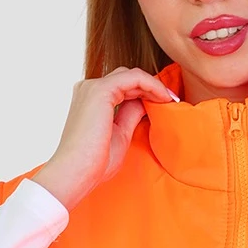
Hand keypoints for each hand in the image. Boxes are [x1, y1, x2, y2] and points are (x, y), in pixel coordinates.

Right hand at [33, 67, 177, 210]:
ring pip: (131, 75)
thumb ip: (130, 115)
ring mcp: (93, 87)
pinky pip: (133, 77)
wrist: (75, 172)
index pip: (123, 87)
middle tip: (171, 101)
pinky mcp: (101, 90)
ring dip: (153, 85)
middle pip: (127, 78)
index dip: (146, 93)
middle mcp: (89, 89)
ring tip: (170, 99)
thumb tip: (144, 104)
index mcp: (91, 101)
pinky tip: (163, 97)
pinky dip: (151, 84)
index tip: (166, 105)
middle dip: (151, 87)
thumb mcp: (120, 134)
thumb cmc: (94, 162)